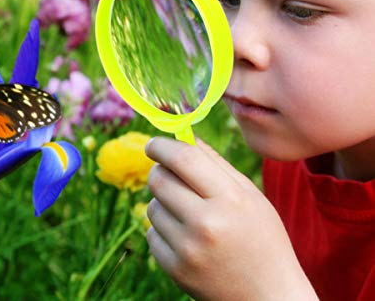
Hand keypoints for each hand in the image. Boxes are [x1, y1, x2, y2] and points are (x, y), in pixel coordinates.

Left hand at [145, 137, 317, 300]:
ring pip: (152, 206)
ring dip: (163, 202)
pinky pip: (151, 233)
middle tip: (169, 173)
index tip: (153, 143)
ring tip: (188, 213)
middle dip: (159, 170)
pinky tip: (186, 236)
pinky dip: (163, 229)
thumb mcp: (250, 195)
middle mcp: (206, 224)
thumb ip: (215, 163)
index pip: (183, 158)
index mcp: (229, 199)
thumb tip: (183, 136)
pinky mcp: (175, 270)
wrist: (269, 298)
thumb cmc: (262, 238)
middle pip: (159, 179)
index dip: (162, 145)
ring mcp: (188, 250)